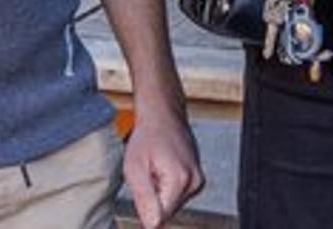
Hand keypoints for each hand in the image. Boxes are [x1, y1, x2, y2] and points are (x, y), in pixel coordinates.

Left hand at [123, 102, 203, 226]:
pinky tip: (162, 170)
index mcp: (180, 180)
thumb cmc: (147, 135)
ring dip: (159, 194)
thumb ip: (143, 198)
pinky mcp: (197, 180)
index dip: (145, 210)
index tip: (141, 192)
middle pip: (167, 212)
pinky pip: (177, 196)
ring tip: (154, 170)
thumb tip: (151, 225)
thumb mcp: (134, 166)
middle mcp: (194, 182)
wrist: (163, 114)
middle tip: (147, 175)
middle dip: (153, 200)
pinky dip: (166, 188)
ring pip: (172, 205)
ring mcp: (198, 181)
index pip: (161, 218)